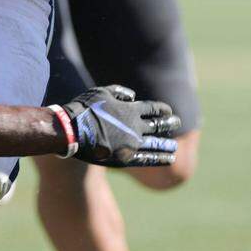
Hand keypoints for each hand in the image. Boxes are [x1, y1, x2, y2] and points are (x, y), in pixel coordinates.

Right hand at [59, 85, 180, 167]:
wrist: (73, 130)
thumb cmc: (85, 108)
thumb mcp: (101, 92)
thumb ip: (119, 92)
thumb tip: (133, 96)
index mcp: (130, 111)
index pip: (152, 109)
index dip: (162, 110)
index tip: (169, 111)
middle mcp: (135, 127)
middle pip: (157, 125)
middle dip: (169, 124)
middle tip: (177, 123)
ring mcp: (132, 144)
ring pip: (156, 144)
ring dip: (167, 144)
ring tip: (174, 146)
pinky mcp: (126, 157)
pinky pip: (148, 159)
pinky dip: (160, 158)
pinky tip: (169, 158)